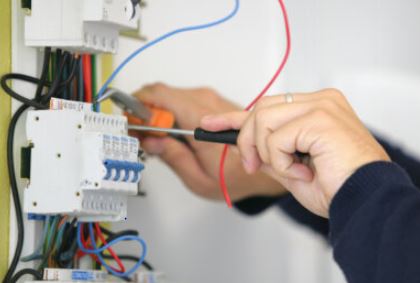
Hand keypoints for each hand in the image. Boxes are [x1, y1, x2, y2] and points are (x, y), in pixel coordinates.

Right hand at [133, 83, 284, 200]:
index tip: (130, 122)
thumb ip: (172, 157)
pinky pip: (184, 100)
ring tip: (156, 136)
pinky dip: (172, 112)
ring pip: (172, 96)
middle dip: (145, 111)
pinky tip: (172, 132)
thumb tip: (151, 140)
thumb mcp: (198, 178)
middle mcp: (207, 103)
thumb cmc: (238, 176)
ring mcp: (211, 100)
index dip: (137, 105)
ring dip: (159, 112)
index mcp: (200, 120)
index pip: (159, 95)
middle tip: (140, 133)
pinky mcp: (214, 102)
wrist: (266, 165)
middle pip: (162, 94)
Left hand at [201, 89, 389, 216]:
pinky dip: (282, 162)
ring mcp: (322, 106)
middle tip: (255, 166)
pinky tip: (303, 172)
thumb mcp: (294, 169)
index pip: (268, 106)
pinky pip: (276, 138)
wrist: (367, 201)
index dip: (235, 116)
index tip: (211, 123)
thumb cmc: (340, 188)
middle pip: (261, 108)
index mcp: (318, 108)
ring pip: (263, 119)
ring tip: (292, 171)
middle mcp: (321, 101)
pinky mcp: (320, 118)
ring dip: (268, 153)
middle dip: (248, 140)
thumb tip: (246, 148)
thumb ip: (271, 153)